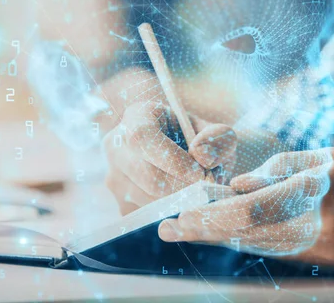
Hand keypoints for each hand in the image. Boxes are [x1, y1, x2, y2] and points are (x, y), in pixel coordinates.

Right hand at [103, 100, 236, 214]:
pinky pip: (147, 217)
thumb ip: (218, 139)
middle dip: (183, 187)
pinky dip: (172, 214)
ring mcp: (115, 177)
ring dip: (180, 202)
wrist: (194, 159)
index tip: (200, 173)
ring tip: (198, 192)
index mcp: (137, 117)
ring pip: (148, 200)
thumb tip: (202, 156)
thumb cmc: (203, 142)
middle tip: (207, 190)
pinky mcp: (121, 204)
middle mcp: (117, 146)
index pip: (143, 138)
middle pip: (147, 176)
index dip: (172, 160)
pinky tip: (185, 201)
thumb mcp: (218, 134)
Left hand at [159, 148, 333, 268]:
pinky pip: (278, 254)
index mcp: (322, 195)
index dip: (212, 213)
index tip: (179, 214)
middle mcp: (322, 231)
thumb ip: (284, 168)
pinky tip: (226, 239)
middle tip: (169, 229)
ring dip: (221, 241)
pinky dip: (248, 245)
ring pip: (258, 249)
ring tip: (189, 232)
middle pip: (248, 236)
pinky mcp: (330, 266)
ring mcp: (327, 255)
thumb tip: (239, 183)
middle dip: (204, 231)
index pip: (252, 210)